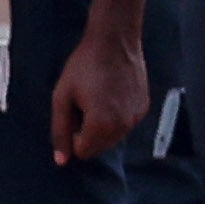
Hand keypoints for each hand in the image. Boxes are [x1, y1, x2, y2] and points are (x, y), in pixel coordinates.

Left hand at [47, 26, 147, 164]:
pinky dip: (115, 118)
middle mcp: (124, 126)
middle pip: (99, 147)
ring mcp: (137, 117)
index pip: (83, 151)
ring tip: (96, 98)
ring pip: (113, 138)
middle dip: (87, 133)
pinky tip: (110, 95)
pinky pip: (124, 124)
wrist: (114, 42)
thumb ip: (60, 131)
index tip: (73, 113)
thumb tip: (61, 161)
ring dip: (101, 126)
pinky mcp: (144, 108)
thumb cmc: (83, 67)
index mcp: (102, 125)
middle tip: (83, 104)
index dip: (73, 136)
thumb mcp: (62, 98)